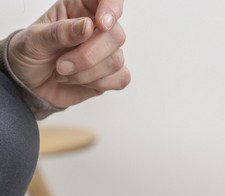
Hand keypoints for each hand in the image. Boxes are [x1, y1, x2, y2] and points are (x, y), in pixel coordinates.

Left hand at [6, 0, 129, 107]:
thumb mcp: (34, 39)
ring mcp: (107, 52)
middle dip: (88, 55)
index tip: (102, 24)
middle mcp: (97, 28)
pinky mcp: (111, 74)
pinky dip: (97, 83)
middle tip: (61, 65)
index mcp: (79, 9)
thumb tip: (88, 26)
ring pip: (116, 60)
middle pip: (116, 35)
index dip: (111, 7)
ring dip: (86, 73)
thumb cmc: (30, 54)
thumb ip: (60, 32)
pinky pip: (121, 78)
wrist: (29, 84)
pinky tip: (78, 81)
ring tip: (62, 73)